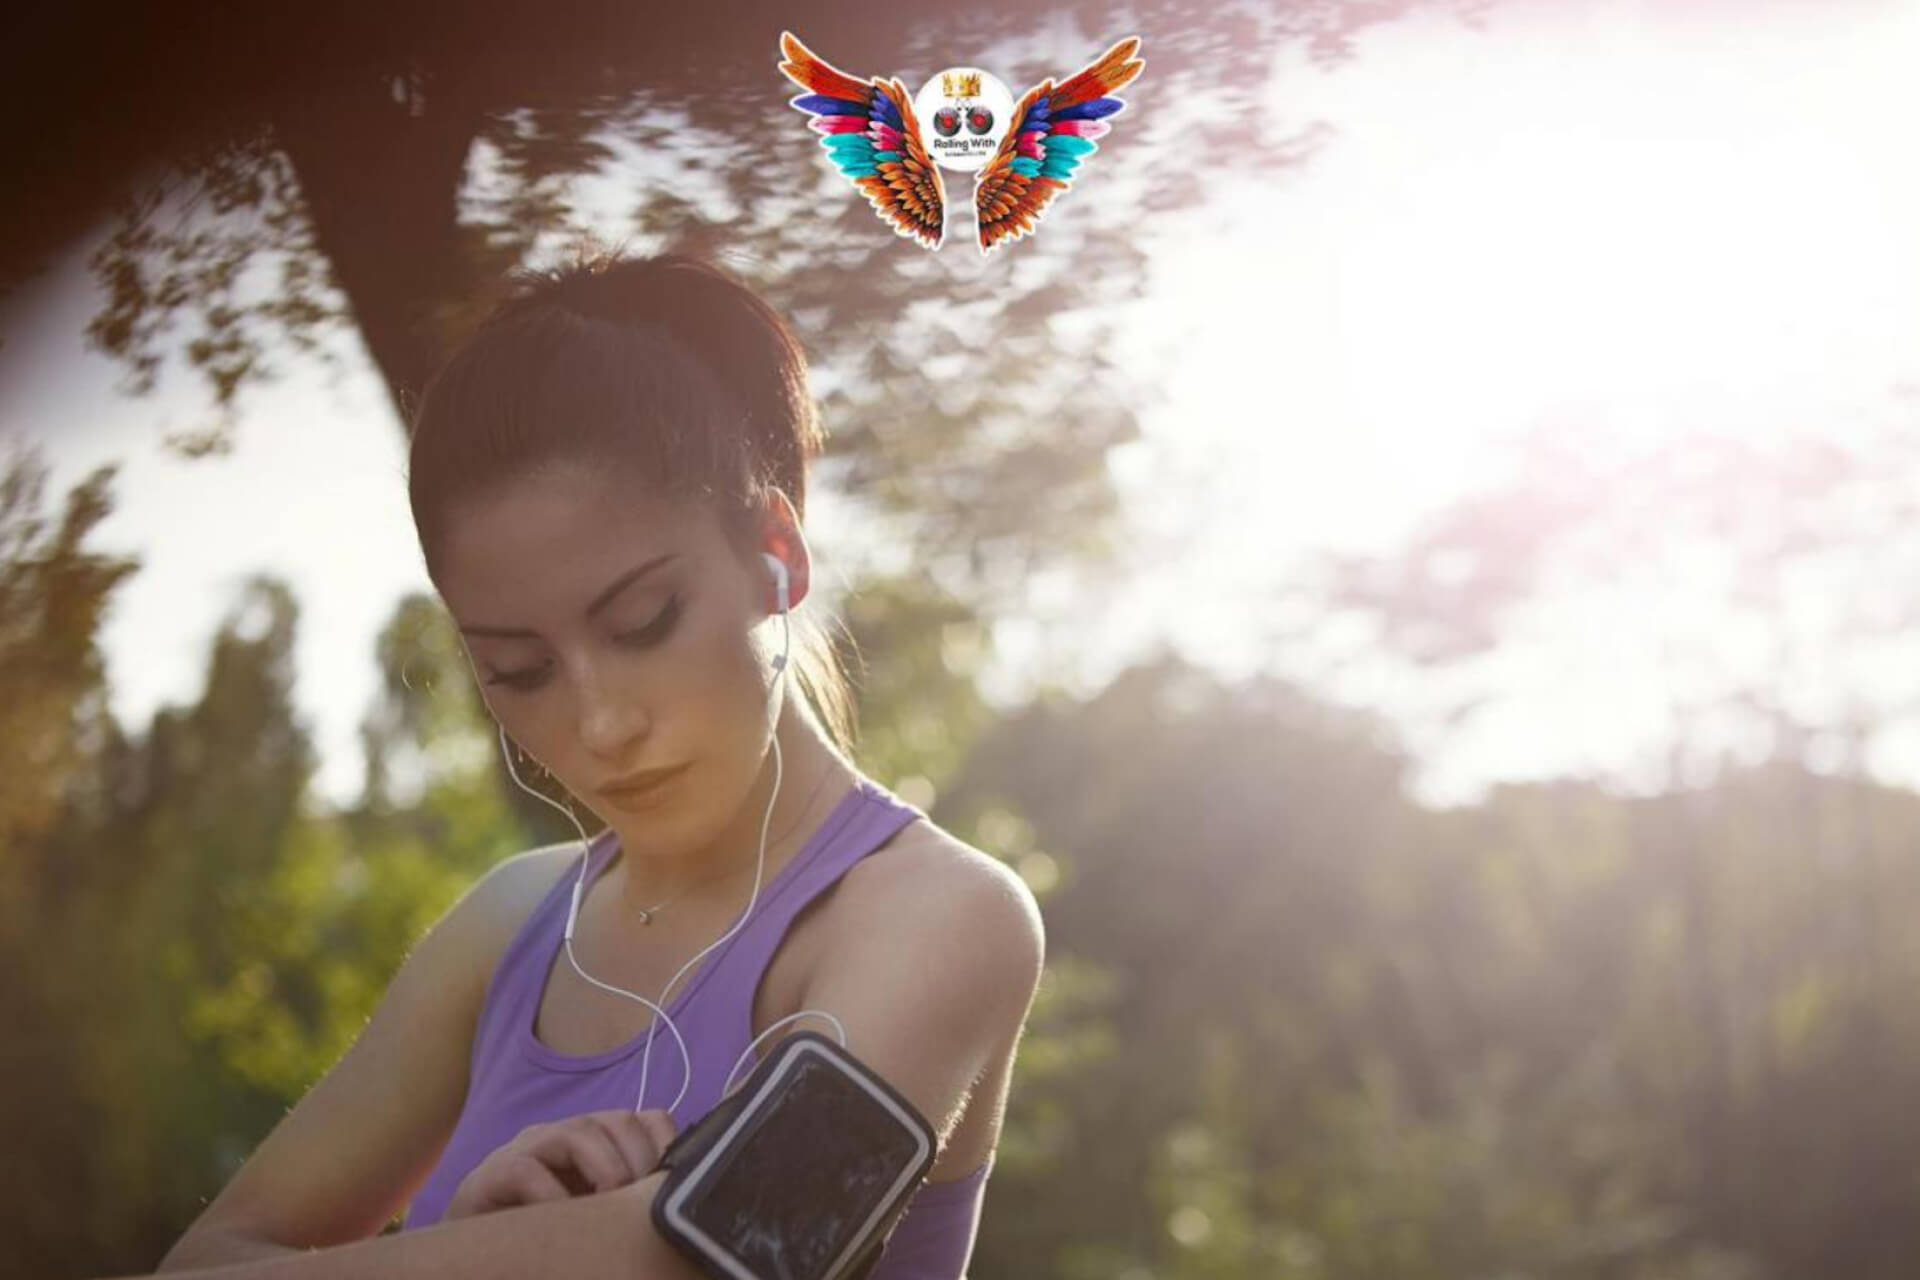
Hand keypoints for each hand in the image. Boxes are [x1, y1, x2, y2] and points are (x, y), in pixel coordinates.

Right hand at [443, 1109, 676, 1220]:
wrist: (470, 1260)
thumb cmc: (543, 1237)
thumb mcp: (598, 1218)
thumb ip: (631, 1204)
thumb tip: (678, 1212)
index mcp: (598, 1142)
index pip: (648, 1120)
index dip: (667, 1144)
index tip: (677, 1184)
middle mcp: (564, 1135)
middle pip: (619, 1121)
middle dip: (642, 1161)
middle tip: (642, 1206)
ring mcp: (526, 1149)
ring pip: (578, 1132)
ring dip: (606, 1170)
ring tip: (610, 1209)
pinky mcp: (489, 1175)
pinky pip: (526, 1171)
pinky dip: (553, 1195)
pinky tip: (566, 1222)